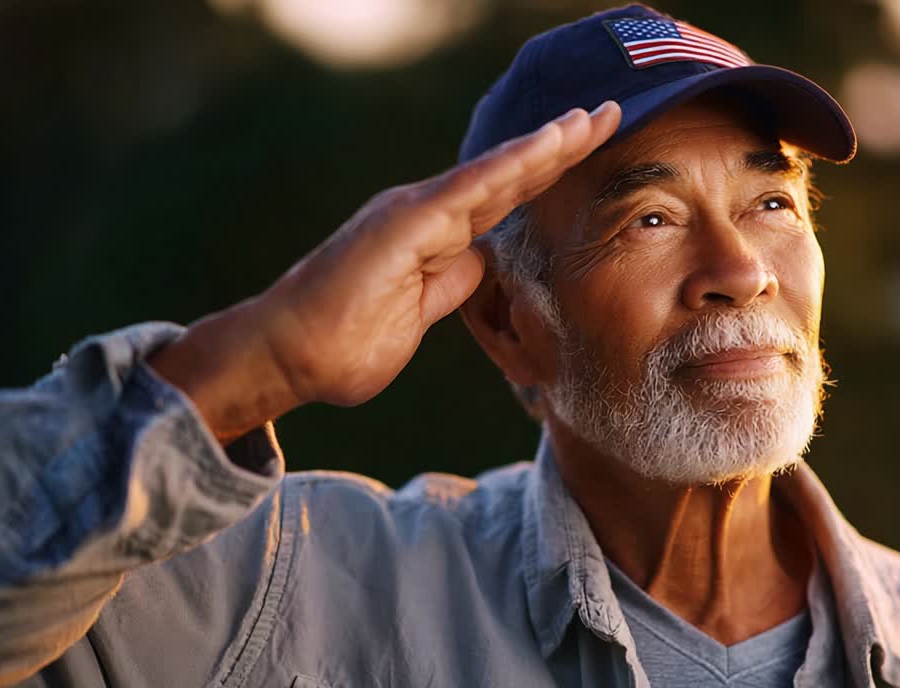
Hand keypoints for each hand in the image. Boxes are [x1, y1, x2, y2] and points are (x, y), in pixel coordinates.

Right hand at [150, 102, 620, 440]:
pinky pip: (467, 189)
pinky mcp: (404, 224)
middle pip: (509, 174)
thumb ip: (450, 284)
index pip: (504, 198)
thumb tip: (481, 260)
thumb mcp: (418, 316)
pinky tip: (546, 146)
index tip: (589, 155)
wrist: (289, 358)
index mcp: (433, 236)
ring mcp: (414, 213)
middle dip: (562, 146)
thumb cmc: (345, 345)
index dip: (548, 175)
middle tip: (610, 115)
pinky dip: (509, 165)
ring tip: (592, 118)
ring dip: (547, 145)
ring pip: (495, 171)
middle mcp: (427, 213)